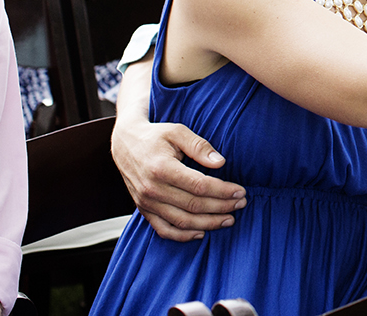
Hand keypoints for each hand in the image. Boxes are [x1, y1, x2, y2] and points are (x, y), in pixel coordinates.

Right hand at [110, 115, 246, 240]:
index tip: (240, 191)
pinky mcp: (144, 210)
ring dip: (208, 223)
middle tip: (241, 204)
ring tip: (229, 219)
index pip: (199, 186)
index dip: (223, 191)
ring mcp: (147, 203)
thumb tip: (220, 163)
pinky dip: (183, 235)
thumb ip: (200, 146)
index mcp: (162, 168)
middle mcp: (152, 189)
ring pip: (182, 221)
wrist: (125, 144)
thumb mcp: (178, 132)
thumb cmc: (155, 136)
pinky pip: (164, 230)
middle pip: (194, 205)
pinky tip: (201, 233)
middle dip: (222, 207)